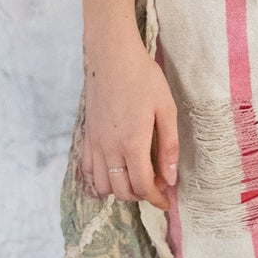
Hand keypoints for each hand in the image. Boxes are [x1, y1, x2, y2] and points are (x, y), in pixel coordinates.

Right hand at [80, 28, 178, 211]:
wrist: (112, 57)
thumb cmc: (143, 78)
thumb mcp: (166, 109)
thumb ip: (169, 147)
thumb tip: (171, 178)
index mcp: (132, 143)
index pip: (142, 186)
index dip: (156, 199)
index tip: (167, 200)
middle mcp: (109, 148)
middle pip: (122, 191)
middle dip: (141, 196)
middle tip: (156, 186)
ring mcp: (95, 143)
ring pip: (102, 185)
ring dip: (120, 190)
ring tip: (137, 178)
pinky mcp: (86, 136)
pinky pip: (88, 170)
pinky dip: (101, 179)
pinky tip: (115, 170)